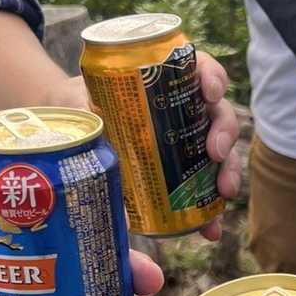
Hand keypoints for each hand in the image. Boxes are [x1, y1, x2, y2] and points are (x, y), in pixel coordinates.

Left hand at [64, 50, 241, 241]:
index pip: (198, 67)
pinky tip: (211, 228)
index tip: (210, 93)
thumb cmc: (76, 112)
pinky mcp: (181, 169)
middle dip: (224, 131)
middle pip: (217, 111)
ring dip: (229, 170)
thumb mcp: (82, 120)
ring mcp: (186, 139)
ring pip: (221, 149)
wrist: (66, 131)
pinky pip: (204, 186)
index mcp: (163, 79)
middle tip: (216, 152)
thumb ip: (94, 148)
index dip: (212, 77)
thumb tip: (118, 207)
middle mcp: (183, 107)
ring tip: (224, 193)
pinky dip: (211, 208)